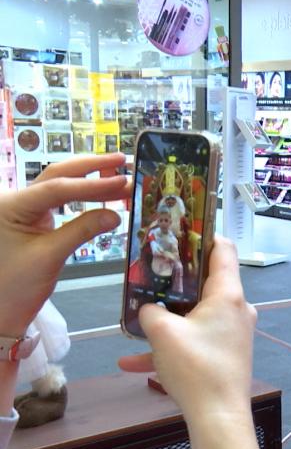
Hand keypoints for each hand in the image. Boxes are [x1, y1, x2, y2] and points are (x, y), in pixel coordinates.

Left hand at [0, 154, 130, 335]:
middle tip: (122, 161)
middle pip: (56, 175)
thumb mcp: (49, 257)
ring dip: (89, 179)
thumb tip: (115, 215)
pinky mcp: (32, 219)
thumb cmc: (14, 287)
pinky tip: (102, 193)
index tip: (122, 181)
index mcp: (9, 205)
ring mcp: (23, 208)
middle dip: (90, 168)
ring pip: (59, 185)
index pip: (57, 188)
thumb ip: (82, 231)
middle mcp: (13, 200)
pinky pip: (59, 200)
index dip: (92, 184)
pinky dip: (82, 195)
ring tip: (119, 175)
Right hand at [119, 237, 268, 448]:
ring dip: (165, 322)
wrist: (218, 416)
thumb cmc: (196, 367)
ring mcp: (234, 333)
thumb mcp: (162, 333)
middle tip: (150, 274)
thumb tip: (149, 309)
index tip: (183, 229)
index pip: (223, 250)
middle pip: (205, 284)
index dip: (204, 236)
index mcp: (229, 294)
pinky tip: (132, 365)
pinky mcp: (227, 355)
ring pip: (195, 317)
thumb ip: (150, 311)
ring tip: (135, 325)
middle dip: (175, 281)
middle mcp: (238, 309)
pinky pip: (194, 343)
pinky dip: (169, 349)